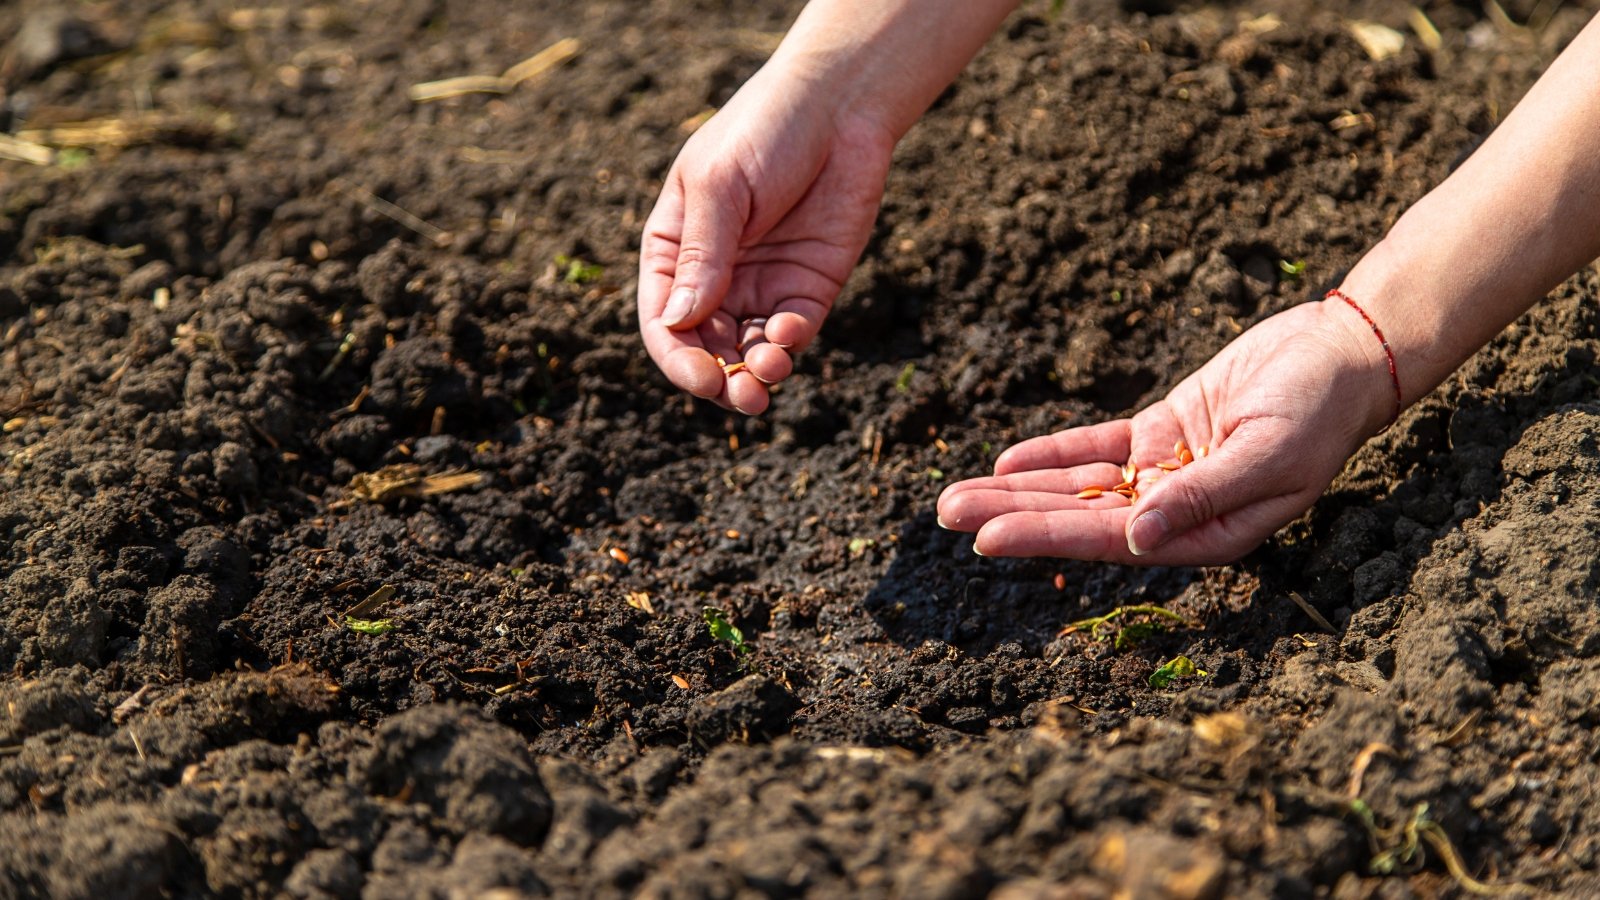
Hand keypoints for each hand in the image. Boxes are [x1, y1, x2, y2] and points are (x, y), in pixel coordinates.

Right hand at [638, 62, 895, 414]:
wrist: (841, 107)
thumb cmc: (765, 130)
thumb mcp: (721, 186)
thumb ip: (703, 254)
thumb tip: (679, 322)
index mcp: (673, 251)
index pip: (664, 323)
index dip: (679, 359)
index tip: (703, 380)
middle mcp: (714, 277)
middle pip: (706, 349)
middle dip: (722, 379)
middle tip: (745, 397)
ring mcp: (762, 285)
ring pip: (750, 351)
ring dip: (758, 371)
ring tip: (771, 370)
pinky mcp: (808, 287)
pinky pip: (793, 332)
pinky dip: (790, 342)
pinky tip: (792, 331)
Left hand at [936, 299, 1395, 564]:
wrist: (1344, 352)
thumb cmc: (1319, 409)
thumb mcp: (1267, 453)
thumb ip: (1202, 496)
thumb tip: (1136, 537)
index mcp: (1206, 534)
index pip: (1109, 540)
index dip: (1046, 536)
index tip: (987, 537)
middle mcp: (1178, 512)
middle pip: (1080, 516)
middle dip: (1012, 514)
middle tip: (945, 513)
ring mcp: (1167, 472)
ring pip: (1080, 485)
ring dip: (1020, 488)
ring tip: (956, 495)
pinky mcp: (1163, 432)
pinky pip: (1099, 448)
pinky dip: (1056, 454)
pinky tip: (1008, 462)